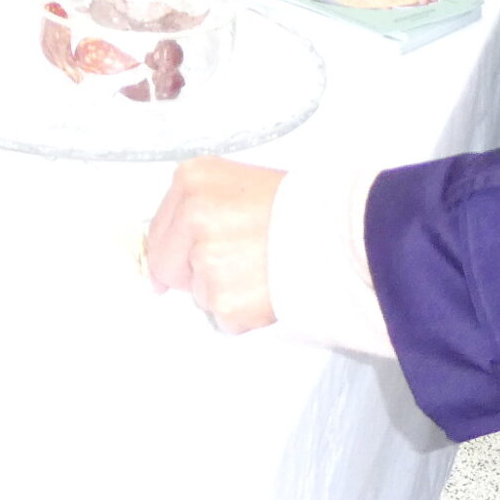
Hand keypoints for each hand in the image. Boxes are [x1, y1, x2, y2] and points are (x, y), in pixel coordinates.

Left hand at [145, 158, 283, 331]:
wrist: (342, 231)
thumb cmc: (298, 204)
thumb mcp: (239, 183)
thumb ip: (197, 210)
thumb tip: (159, 268)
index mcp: (191, 181)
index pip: (157, 232)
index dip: (173, 250)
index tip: (185, 260)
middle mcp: (191, 219)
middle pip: (168, 267)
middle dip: (193, 273)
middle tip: (235, 265)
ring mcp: (206, 262)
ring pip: (200, 294)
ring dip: (225, 289)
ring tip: (264, 268)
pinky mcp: (225, 302)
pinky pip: (224, 317)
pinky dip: (244, 310)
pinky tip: (269, 286)